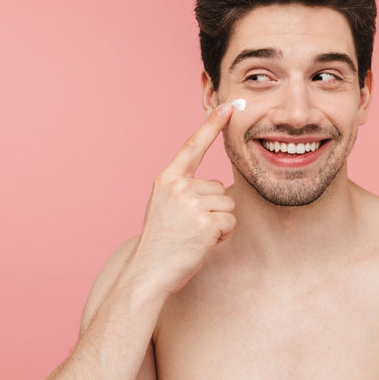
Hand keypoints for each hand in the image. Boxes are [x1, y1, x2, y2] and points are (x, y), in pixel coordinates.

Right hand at [129, 102, 236, 294]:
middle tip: (191, 229)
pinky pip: (230, 223)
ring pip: (228, 206)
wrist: (148, 272)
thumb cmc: (162, 243)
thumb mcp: (166, 207)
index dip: (212, 125)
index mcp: (167, 180)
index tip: (228, 106)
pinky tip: (202, 244)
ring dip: (219, 224)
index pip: (192, 147)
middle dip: (214, 210)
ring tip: (195, 237)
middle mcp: (178, 187)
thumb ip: (186, 191)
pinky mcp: (204, 223)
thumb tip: (218, 188)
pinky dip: (222, 236)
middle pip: (220, 188)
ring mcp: (191, 204)